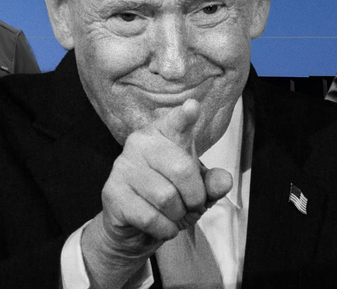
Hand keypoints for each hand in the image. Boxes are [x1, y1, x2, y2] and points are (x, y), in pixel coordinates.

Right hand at [81, 99, 233, 288]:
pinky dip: (165, 229)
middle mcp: (140, 143)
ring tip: (172, 214)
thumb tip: (225, 181)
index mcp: (163, 134)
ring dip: (178, 215)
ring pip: (167, 197)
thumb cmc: (168, 199)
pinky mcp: (112, 192)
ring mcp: (123, 167)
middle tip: (191, 205)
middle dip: (195, 197)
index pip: (177, 122)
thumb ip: (212, 184)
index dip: (185, 116)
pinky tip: (161, 225)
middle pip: (182, 170)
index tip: (192, 107)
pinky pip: (151, 217)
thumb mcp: (196, 190)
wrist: (133, 228)